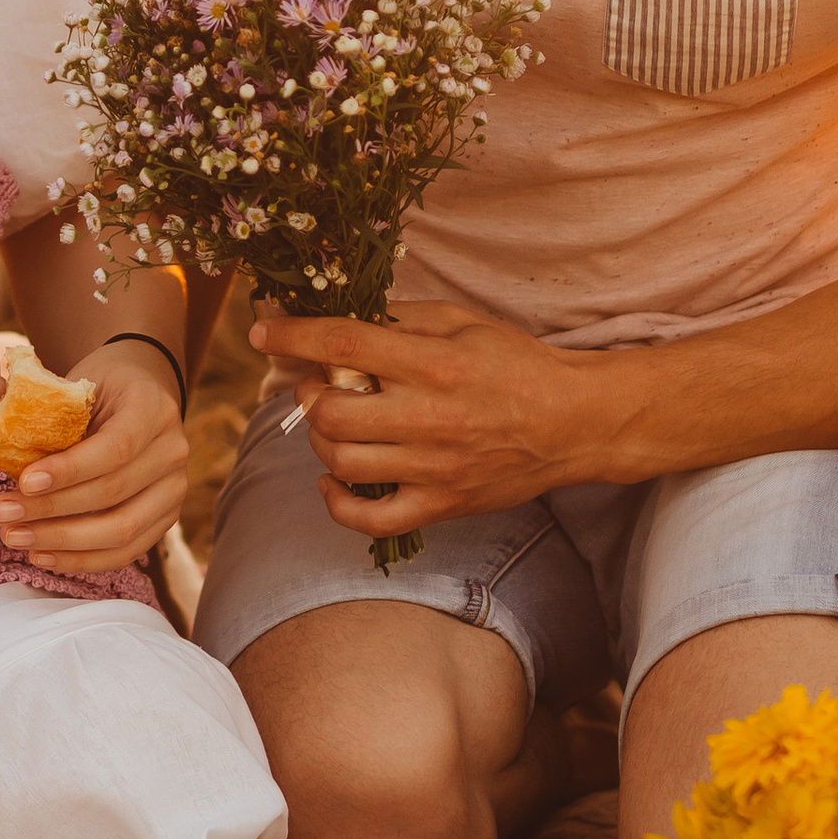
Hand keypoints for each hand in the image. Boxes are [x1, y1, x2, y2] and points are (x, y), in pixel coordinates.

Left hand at [0, 337, 187, 575]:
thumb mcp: (76, 385)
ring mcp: (174, 489)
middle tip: (2, 514)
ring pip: (122, 531)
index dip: (69, 470)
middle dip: (52, 510)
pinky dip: (81, 560)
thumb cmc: (97, 387)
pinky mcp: (165, 519)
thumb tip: (5, 457)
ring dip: (61, 542)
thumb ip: (51, 418)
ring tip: (13, 537)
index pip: (116, 447)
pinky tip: (41, 555)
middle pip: (114, 493)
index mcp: (153, 408)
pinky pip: (125, 552)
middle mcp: (172, 451)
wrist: (138, 392)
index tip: (23, 481)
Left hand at [251, 298, 607, 535]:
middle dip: (310, 394)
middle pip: (332, 411)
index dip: (294, 337)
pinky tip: (333, 480)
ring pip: (341, 462)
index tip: (264, 332)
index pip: (344, 345)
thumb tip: (341, 321)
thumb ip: (401, 320)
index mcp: (434, 362)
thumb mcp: (462, 323)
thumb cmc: (515, 364)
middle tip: (319, 385)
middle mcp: (429, 416)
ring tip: (333, 424)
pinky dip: (338, 503)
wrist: (573, 422)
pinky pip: (371, 519)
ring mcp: (434, 467)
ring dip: (321, 440)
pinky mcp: (442, 504)